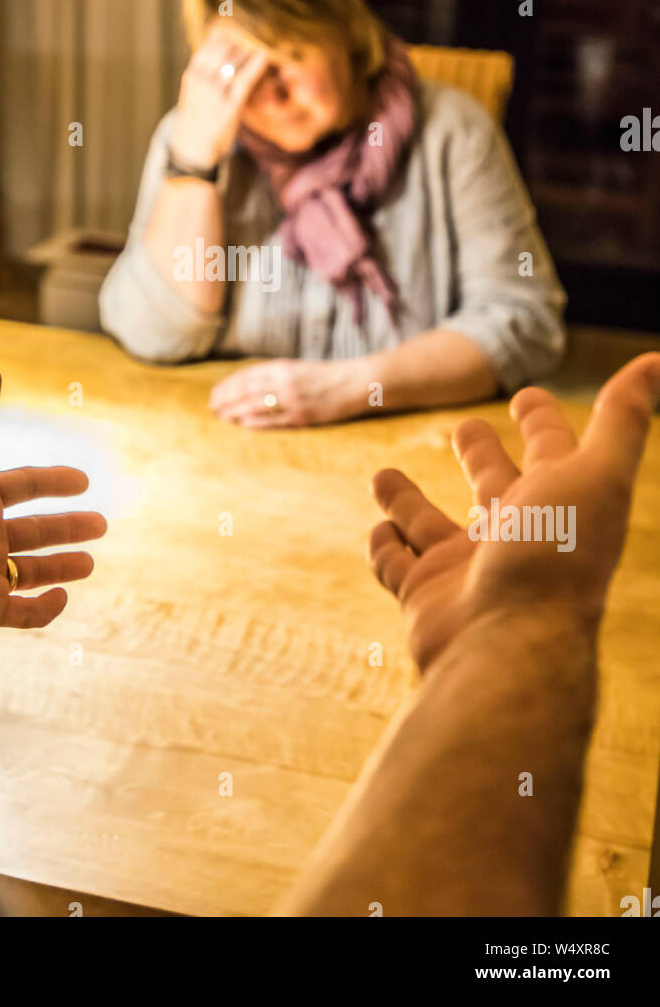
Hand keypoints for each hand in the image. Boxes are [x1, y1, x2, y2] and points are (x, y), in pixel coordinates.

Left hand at [0, 367, 106, 636]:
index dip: (53, 481)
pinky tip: (63, 597)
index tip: (83, 481)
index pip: (22, 486)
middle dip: (68, 527)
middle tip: (101, 524)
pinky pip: (20, 613)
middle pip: (33, 530)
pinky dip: (44, 609)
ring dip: (61, 566)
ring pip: (30, 571)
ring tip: (89, 564)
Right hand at [170, 22, 271, 169]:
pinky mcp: (229, 106)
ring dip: (251, 44)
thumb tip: (224, 47)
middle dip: (243, 32)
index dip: (228, 26)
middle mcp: (202, 80)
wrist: (191, 149)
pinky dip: (256, 64)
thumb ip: (206, 70)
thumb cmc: (196, 118)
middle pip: (225, 46)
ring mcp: (215, 93)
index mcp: (192, 73)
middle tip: (261, 19)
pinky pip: (245, 79)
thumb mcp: (194, 90)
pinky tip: (266, 54)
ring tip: (266, 32)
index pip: (211, 41)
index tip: (243, 15)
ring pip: (235, 59)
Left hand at [210, 358, 366, 427]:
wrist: (356, 383)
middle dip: (226, 399)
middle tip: (211, 407)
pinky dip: (257, 422)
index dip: (228, 385)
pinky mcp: (303, 417)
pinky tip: (243, 423)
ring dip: (236, 411)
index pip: (247, 376)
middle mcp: (285, 382)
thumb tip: (249, 384)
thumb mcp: (298, 369)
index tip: (215, 392)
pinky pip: (275, 421)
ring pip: (256, 406)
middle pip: (247, 391)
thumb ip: (275, 375)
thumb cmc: (326, 376)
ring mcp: (294, 401)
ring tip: (221, 416)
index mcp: (283, 368)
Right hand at [369, 353, 659, 671]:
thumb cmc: (557, 559)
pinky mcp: (424, 596)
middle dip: (479, 455)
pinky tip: (377, 531)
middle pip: (494, 486)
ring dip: (407, 500)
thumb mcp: (596, 475)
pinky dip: (384, 548)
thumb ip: (622, 420)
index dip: (542, 420)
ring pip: (431, 525)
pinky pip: (397, 567)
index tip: (527, 396)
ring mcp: (466, 568)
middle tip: (464, 429)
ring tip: (383, 475)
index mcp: (556, 503)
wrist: (507, 649)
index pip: (551, 450)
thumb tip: (654, 359)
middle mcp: (514, 536)